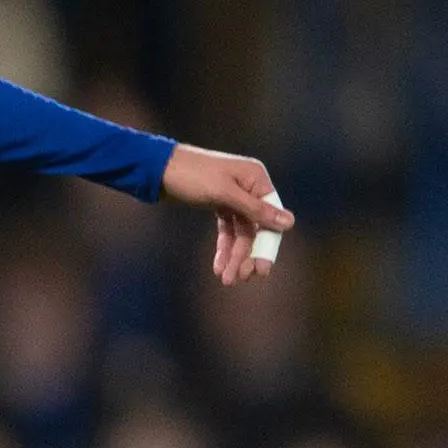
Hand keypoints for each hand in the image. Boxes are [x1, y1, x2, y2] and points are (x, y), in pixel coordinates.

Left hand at [159, 143, 294, 285]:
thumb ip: (255, 210)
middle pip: (256, 227)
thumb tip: (289, 223)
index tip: (261, 270)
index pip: (270, 217)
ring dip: (234, 255)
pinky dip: (224, 247)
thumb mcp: (224, 193)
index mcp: (256, 179)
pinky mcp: (219, 203)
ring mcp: (234, 196)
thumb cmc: (192, 175)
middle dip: (247, 254)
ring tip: (226, 279)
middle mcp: (249, 187)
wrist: (157, 168)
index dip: (266, 245)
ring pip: (240, 232)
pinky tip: (219, 266)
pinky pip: (227, 230)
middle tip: (241, 278)